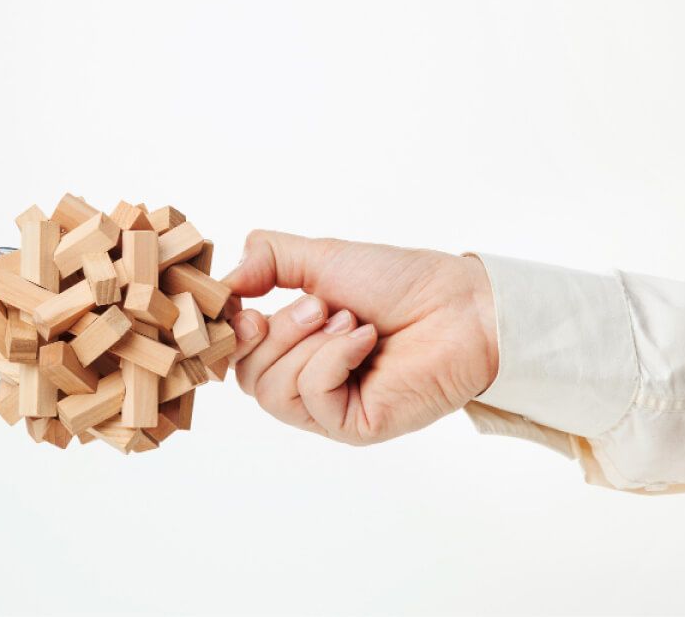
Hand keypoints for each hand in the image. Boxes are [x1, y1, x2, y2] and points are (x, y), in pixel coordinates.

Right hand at [223, 231, 498, 444]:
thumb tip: (225, 282)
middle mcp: (309, 382)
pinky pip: (312, 397)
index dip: (232, 333)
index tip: (245, 305)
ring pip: (273, 391)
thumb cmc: (401, 283)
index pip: (237, 356)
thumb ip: (267, 260)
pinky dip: (333, 359)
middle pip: (247, 376)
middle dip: (279, 331)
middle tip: (322, 305)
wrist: (459, 305)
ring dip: (307, 344)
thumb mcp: (322, 258)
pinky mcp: (353, 427)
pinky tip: (364, 340)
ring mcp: (330, 409)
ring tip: (348, 320)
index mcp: (297, 348)